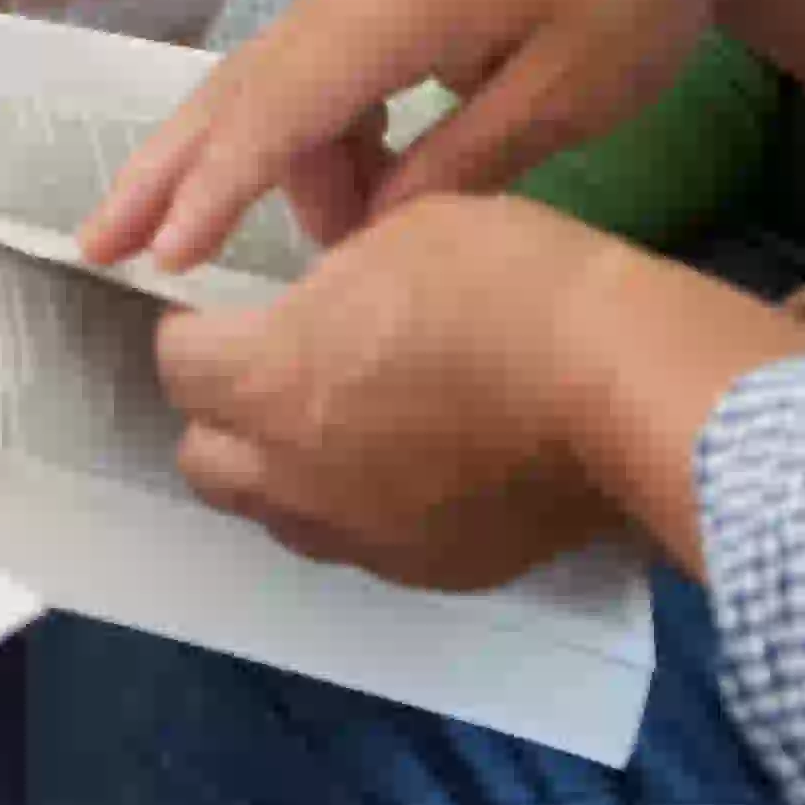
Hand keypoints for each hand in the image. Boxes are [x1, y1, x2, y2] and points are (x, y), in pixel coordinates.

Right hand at [88, 0, 770, 276]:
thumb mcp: (566, 97)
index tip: (161, 257)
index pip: (280, 108)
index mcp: (397, 6)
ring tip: (232, 248)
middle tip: (96, 244)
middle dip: (166, 170)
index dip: (216, 188)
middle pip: (241, 86)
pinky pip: (324, 70)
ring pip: (277, 81)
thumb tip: (370, 237)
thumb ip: (461, 166)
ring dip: (256, 167)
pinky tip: (345, 199)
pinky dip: (314, 138)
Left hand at [152, 193, 636, 593]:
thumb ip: (330, 282)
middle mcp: (295, 475)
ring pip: (273, 515)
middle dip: (219, 412)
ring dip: (280, 470)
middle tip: (272, 370)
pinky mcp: (426, 571)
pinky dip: (357, 507)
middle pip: (203, 457)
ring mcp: (360, 536)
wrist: (627, 390)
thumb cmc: (513, 286)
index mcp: (272, 379)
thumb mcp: (401, 232)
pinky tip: (409, 466)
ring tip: (336, 422)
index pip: (177, 364)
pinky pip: (356, 544)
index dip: (195, 330)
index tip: (226, 310)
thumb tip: (313, 310)